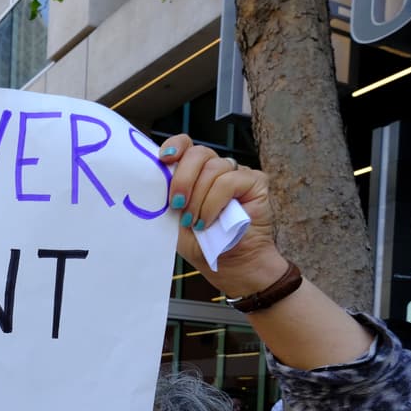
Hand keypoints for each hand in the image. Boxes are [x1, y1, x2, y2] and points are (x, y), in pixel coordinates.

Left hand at [158, 135, 287, 299]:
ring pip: (213, 168)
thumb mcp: (176, 221)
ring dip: (199, 199)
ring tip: (195, 223)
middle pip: (198, 153)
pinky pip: (229, 181)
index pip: (187, 146)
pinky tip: (209, 221)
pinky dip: (214, 203)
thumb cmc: (203, 244)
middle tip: (177, 204)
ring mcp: (237, 173)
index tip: (163, 159)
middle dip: (183, 178)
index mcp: (197, 173)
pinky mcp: (255, 182)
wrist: (230, 265)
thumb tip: (154, 178)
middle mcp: (217, 169)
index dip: (175, 146)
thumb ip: (169, 197)